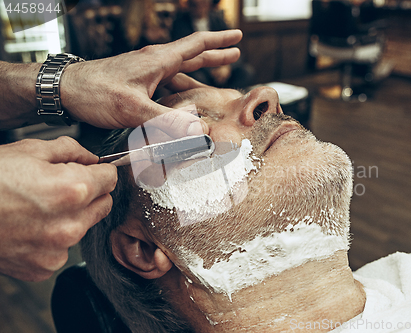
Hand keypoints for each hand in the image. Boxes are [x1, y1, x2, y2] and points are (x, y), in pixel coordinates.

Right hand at [0, 137, 116, 280]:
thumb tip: (92, 158)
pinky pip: (63, 249)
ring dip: (71, 217)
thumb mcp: (29, 150)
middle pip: (103, 204)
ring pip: (84, 227)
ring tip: (38, 208)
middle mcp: (70, 224)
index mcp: (73, 190)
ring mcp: (58, 249)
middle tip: (61, 188)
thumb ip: (71, 150)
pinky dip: (52, 239)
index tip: (93, 171)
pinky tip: (30, 227)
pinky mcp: (44, 267)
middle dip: (90, 194)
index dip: (100, 172)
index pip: (111, 179)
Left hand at [61, 30, 242, 128]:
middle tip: (235, 53)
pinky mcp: (136, 83)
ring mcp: (145, 72)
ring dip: (198, 73)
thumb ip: (166, 121)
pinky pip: (166, 85)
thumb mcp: (133, 109)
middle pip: (192, 55)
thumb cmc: (93, 92)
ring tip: (213, 78)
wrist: (63, 89)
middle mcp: (154, 63)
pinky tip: (181, 101)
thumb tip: (198, 131)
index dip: (220, 42)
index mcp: (158, 60)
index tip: (239, 36)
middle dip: (215, 55)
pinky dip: (180, 90)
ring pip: (179, 71)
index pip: (197, 45)